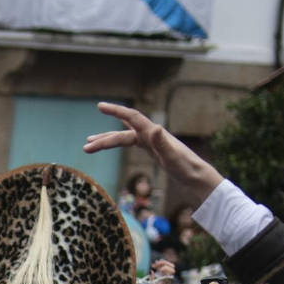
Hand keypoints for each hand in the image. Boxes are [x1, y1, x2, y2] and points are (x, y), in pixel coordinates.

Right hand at [85, 104, 223, 206]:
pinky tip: (113, 142)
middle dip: (104, 139)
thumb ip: (163, 143)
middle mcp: (151, 135)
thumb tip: (155, 128)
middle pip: (122, 133)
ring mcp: (151, 142)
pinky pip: (130, 142)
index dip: (116, 111)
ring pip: (124, 138)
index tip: (100, 106)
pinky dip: (119, 141)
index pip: (132, 118)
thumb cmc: (186, 168)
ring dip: (107, 141)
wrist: (196, 177)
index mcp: (154, 134)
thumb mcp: (173, 157)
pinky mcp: (152, 150)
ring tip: (89, 145)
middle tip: (86, 146)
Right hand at [147, 262, 172, 283]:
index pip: (170, 270)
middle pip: (172, 266)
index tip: (155, 269)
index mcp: (165, 281)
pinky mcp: (164, 280)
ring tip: (154, 265)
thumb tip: (152, 271)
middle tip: (154, 265)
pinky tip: (155, 266)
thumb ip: (151, 279)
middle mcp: (167, 279)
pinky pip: (165, 271)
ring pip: (169, 268)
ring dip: (162, 264)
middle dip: (163, 263)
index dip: (164, 266)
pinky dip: (161, 267)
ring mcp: (167, 279)